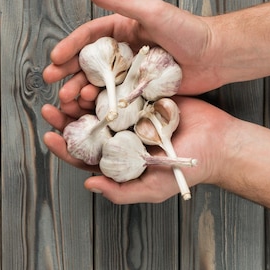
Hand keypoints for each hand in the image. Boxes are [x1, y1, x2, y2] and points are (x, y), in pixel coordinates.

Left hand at [41, 96, 235, 203]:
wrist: (219, 143)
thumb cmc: (188, 170)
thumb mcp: (154, 187)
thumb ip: (122, 190)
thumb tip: (88, 185)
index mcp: (119, 159)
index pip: (85, 155)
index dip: (64, 146)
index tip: (50, 136)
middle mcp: (122, 135)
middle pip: (87, 126)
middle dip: (67, 118)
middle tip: (53, 108)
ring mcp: (133, 114)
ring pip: (100, 105)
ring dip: (83, 98)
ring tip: (72, 92)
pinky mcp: (146, 96)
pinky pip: (123, 88)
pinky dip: (109, 83)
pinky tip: (97, 78)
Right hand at [43, 0, 225, 119]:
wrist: (216, 56)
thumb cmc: (188, 30)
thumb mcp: (153, 11)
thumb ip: (121, 1)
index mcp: (123, 30)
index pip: (89, 38)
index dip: (70, 47)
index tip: (54, 58)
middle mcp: (124, 52)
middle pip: (89, 63)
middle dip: (68, 73)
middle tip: (53, 83)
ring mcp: (132, 73)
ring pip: (100, 84)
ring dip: (81, 91)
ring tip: (69, 100)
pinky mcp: (142, 92)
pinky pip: (118, 99)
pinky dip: (102, 105)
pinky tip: (90, 111)